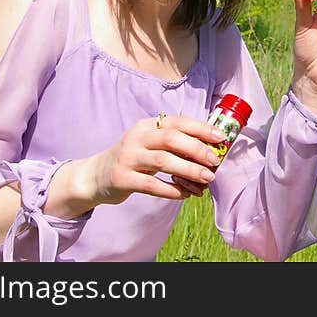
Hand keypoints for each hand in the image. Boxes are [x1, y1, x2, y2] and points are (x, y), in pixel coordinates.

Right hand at [82, 114, 226, 204]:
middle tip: (215, 161)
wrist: (96, 176)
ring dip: (189, 170)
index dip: (200, 128)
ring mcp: (128, 158)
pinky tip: (184, 194)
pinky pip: (151, 185)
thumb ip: (173, 144)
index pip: (177, 122)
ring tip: (206, 178)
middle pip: (171, 139)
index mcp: (147, 125)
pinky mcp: (122, 179)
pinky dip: (171, 190)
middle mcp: (136, 138)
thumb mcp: (149, 144)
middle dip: (197, 149)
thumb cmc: (133, 159)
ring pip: (163, 161)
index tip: (220, 137)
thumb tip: (210, 150)